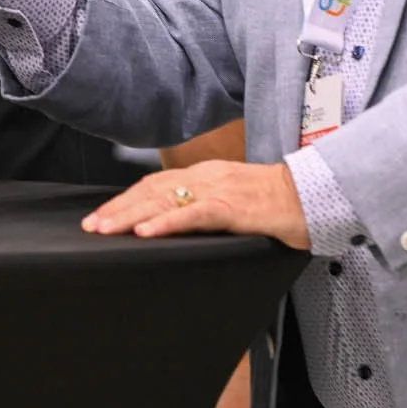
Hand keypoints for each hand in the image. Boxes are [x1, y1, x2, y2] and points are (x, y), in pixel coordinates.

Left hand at [82, 160, 311, 250]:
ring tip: (106, 230)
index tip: (103, 216)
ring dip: (131, 216)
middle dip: (118, 209)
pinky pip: (194, 214)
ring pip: (165, 200)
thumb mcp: (235, 199)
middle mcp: (206, 177)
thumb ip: (208, 207)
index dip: (127, 200)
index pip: (156, 184)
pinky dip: (167, 222)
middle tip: (92, 227)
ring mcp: (219, 189)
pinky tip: (146, 232)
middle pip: (152, 190)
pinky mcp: (233, 206)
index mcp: (206, 175)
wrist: (315, 195)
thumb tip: (180, 222)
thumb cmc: (279, 204)